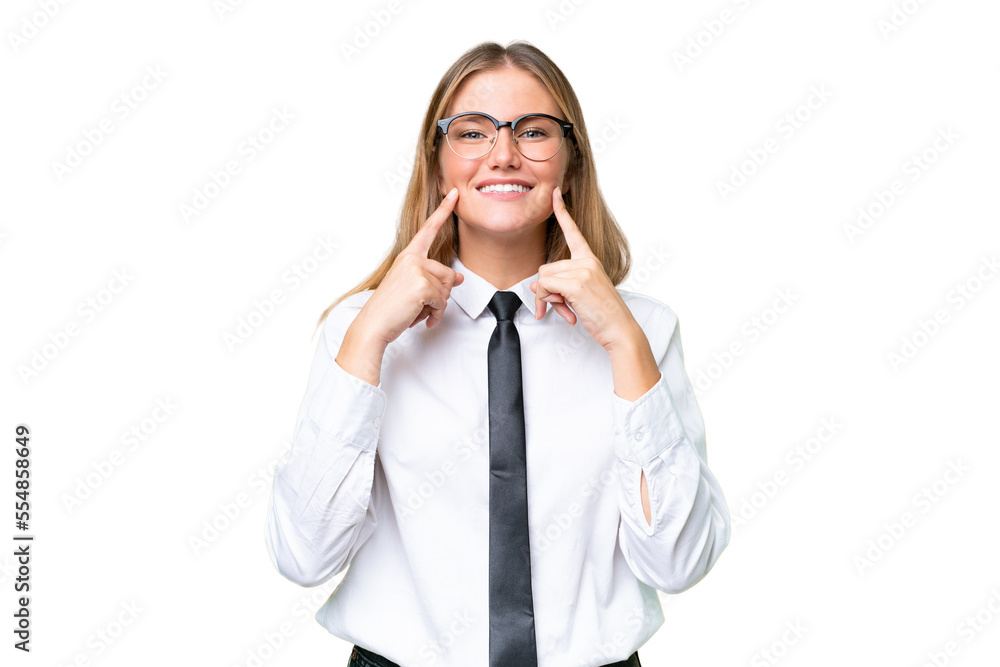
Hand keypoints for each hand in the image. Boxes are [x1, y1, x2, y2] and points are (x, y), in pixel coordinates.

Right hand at [357, 188, 463, 347]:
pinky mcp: (422, 285)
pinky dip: (435, 315)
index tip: (455, 194)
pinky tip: (421, 319)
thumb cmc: (390, 309)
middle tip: (420, 306)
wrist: (374, 326)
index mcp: (408, 256)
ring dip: (437, 307)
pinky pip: (442, 302)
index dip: (443, 211)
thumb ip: (435, 280)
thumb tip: (459, 278)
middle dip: (441, 296)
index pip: (429, 230)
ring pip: (447, 290)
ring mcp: (417, 270)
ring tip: (417, 312)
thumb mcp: (414, 290)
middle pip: (448, 274)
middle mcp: (412, 259)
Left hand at [529, 187, 637, 350]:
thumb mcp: (578, 295)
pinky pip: (545, 287)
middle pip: (546, 268)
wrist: (619, 329)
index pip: (573, 232)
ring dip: (547, 299)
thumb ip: (557, 285)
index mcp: (590, 260)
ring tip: (567, 310)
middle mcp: (587, 261)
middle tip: (560, 307)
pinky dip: (548, 302)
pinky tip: (568, 313)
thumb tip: (534, 284)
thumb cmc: (604, 314)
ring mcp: (583, 270)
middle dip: (546, 291)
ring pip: (543, 278)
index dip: (562, 212)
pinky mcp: (577, 283)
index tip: (555, 194)